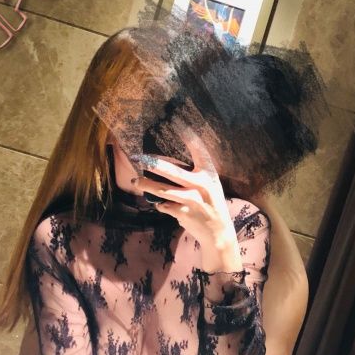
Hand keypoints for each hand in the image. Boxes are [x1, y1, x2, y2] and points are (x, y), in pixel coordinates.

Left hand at [134, 132, 241, 271]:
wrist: (218, 232)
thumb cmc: (210, 203)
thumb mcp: (210, 184)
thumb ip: (194, 173)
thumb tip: (165, 163)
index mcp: (210, 174)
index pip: (200, 150)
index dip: (190, 137)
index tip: (179, 123)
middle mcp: (202, 185)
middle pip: (172, 171)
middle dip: (153, 164)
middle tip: (139, 158)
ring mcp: (192, 200)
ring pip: (162, 190)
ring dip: (146, 185)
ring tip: (135, 181)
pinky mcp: (183, 213)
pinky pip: (163, 205)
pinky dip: (159, 204)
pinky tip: (158, 203)